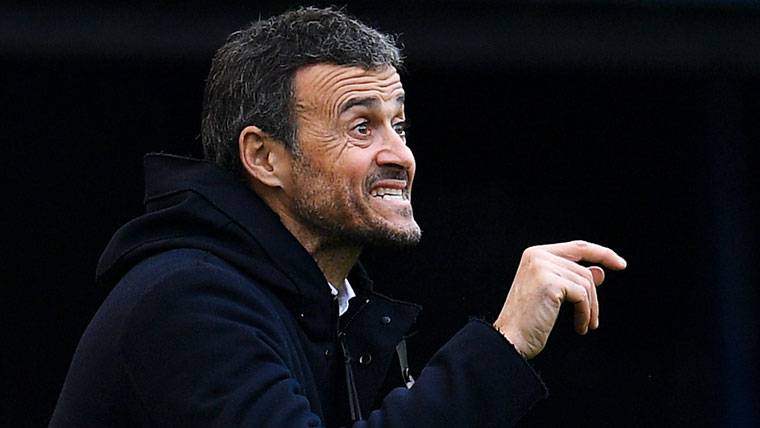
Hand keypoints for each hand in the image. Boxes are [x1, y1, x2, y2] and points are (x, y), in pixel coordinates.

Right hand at [493, 240, 626, 358]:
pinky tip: (580, 327)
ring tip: (585, 326)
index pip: (578, 247)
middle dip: (594, 297)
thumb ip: (575, 279)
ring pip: (586, 283)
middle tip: (594, 321)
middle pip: (584, 270)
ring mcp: (542, 267)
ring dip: (590, 309)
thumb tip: (600, 272)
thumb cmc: (528, 321)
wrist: (509, 339)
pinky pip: (582, 295)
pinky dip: (585, 313)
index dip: (602, 253)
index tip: (621, 264)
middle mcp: (537, 255)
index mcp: (535, 254)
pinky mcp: (549, 282)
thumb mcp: (554, 296)